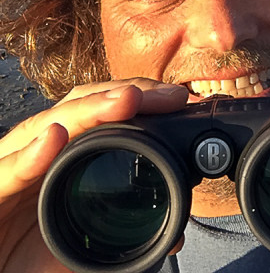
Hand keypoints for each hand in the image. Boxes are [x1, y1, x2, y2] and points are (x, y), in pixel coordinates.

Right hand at [0, 79, 188, 272]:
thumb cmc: (27, 247)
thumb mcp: (84, 234)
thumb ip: (124, 229)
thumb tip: (178, 236)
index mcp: (66, 149)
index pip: (105, 110)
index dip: (143, 99)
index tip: (179, 100)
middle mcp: (40, 147)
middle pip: (84, 106)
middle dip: (129, 94)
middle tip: (167, 95)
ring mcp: (14, 164)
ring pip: (50, 126)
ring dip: (91, 110)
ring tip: (127, 101)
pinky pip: (8, 172)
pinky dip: (30, 155)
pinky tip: (54, 138)